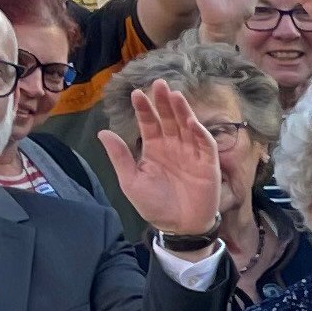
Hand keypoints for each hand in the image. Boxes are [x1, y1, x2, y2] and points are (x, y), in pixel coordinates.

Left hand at [101, 75, 228, 236]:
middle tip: (158, 83)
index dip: (144, 109)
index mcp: (154, 148)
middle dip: (163, 101)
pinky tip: (190, 121)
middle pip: (168, 118)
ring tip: (173, 95)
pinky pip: (204, 143)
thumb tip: (103, 131)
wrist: (179, 226)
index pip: (149, 123)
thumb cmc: (155, 205)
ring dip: (181, 110)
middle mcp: (173, 146)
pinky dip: (199, 132)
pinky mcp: (208, 163)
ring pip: (186, 126)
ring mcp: (192, 153)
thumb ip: (120, 157)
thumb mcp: (131, 181)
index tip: (136, 94)